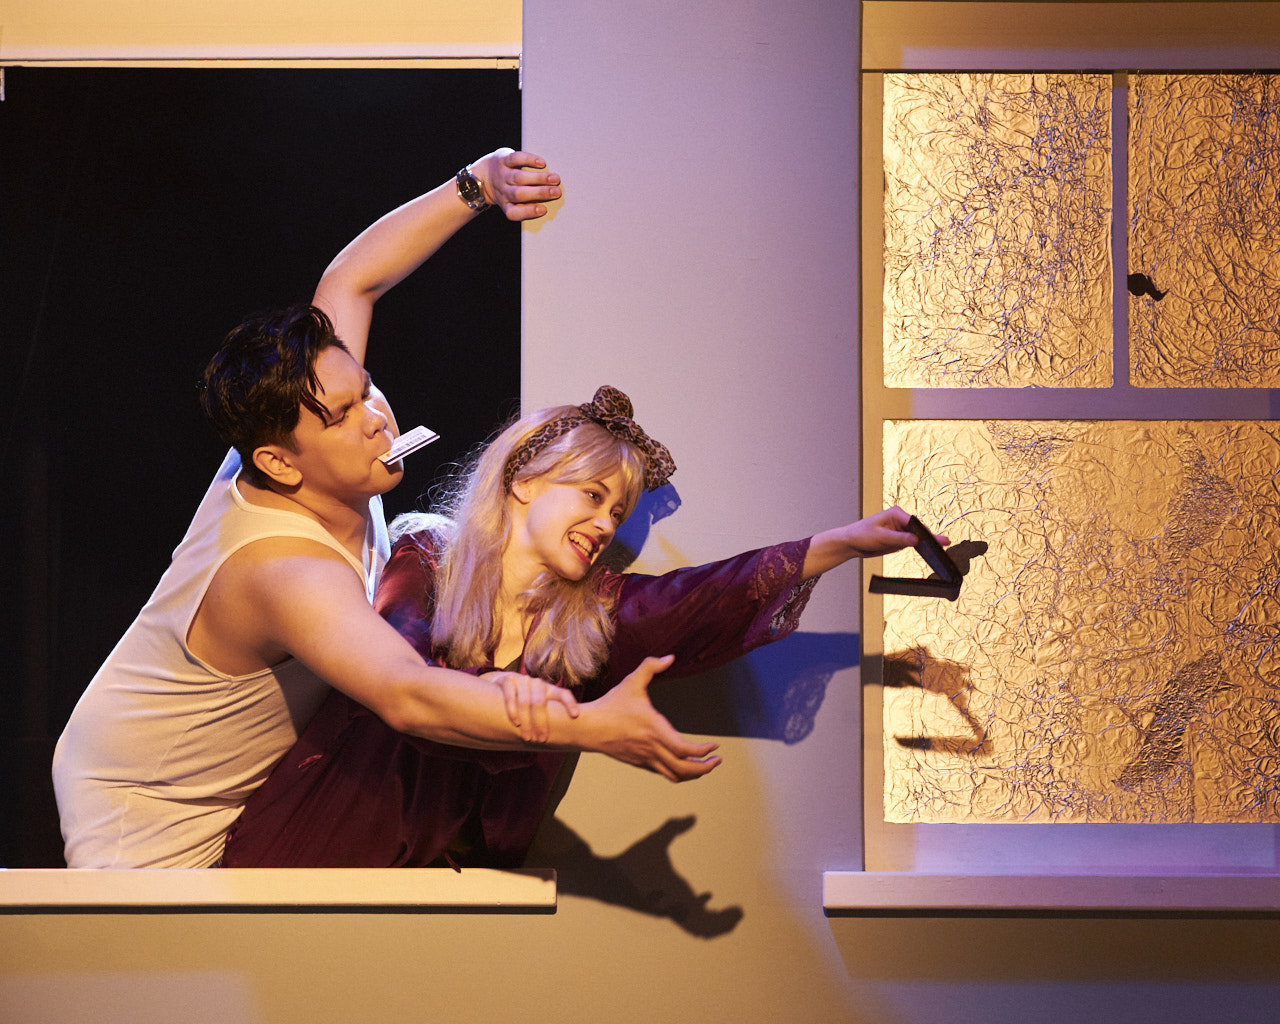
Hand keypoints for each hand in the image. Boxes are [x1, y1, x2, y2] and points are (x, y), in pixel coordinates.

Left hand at [472, 148, 561, 221]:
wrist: (483, 177)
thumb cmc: (507, 191)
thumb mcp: (511, 202)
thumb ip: (526, 204)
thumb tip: (549, 200)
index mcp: (506, 205)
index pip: (514, 212)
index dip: (528, 212)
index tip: (543, 210)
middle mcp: (503, 191)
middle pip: (520, 193)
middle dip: (540, 193)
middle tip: (557, 192)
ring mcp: (502, 175)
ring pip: (520, 177)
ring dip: (539, 178)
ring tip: (555, 178)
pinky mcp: (503, 160)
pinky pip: (516, 159)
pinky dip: (529, 160)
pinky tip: (541, 163)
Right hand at [490, 671, 579, 743]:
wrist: (505, 683)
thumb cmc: (528, 701)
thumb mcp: (542, 705)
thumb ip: (551, 715)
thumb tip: (565, 739)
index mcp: (550, 690)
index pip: (563, 693)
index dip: (570, 703)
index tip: (575, 715)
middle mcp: (537, 683)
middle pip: (540, 703)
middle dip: (541, 724)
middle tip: (541, 740)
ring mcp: (522, 680)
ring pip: (525, 702)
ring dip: (526, 722)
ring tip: (527, 738)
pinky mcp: (508, 679)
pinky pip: (510, 696)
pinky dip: (513, 711)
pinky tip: (515, 723)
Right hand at [586, 655, 721, 781]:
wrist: (590, 728)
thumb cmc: (611, 704)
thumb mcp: (631, 682)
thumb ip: (650, 666)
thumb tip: (670, 657)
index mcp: (654, 729)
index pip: (684, 749)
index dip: (703, 751)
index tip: (715, 745)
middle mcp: (652, 747)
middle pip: (684, 768)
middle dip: (705, 767)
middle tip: (717, 760)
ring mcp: (646, 758)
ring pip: (675, 775)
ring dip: (694, 774)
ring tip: (705, 765)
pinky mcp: (641, 763)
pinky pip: (665, 774)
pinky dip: (679, 773)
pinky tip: (686, 764)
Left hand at [802, 506, 949, 578]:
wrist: (851, 543)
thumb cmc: (860, 534)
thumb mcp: (881, 537)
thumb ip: (899, 538)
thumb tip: (916, 540)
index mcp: (895, 513)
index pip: (915, 523)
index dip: (927, 533)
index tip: (936, 540)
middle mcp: (900, 520)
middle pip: (919, 530)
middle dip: (931, 538)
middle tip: (945, 543)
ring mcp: (900, 530)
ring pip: (918, 537)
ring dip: (928, 543)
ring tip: (942, 548)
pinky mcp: (899, 539)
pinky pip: (912, 543)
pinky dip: (921, 548)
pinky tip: (930, 552)